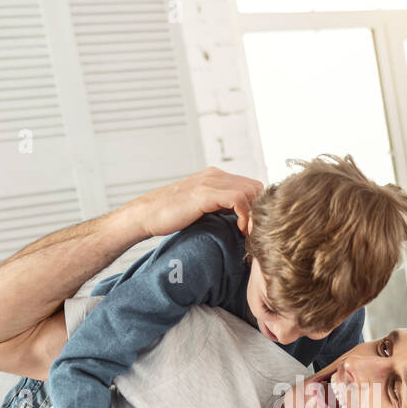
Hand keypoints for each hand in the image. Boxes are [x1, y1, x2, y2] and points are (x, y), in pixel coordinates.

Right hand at [131, 167, 264, 237]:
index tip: (255, 225)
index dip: (258, 206)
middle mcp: (215, 175)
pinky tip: (240, 229)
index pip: (251, 185)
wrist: (146, 215)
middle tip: (255, 230)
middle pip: (256, 187)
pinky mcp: (205, 193)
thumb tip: (241, 218)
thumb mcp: (201, 207)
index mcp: (215, 176)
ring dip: (255, 214)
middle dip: (260, 210)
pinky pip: (238, 199)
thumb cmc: (171, 216)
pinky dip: (245, 215)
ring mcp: (210, 182)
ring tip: (248, 232)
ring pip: (251, 191)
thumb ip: (220, 206)